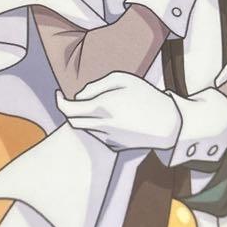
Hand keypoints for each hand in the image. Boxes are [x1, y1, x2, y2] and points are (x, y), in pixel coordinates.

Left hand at [56, 72, 181, 151]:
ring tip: (105, 106)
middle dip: (70, 109)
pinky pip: (99, 134)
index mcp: (101, 107)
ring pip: (86, 127)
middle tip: (76, 100)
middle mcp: (100, 125)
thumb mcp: (123, 80)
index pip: (68, 109)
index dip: (59, 101)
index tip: (59, 93)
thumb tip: (80, 96)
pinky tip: (116, 118)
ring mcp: (107, 138)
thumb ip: (97, 85)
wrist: (168, 125)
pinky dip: (99, 125)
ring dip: (87, 117)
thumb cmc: (147, 97)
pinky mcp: (114, 145)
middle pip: (73, 120)